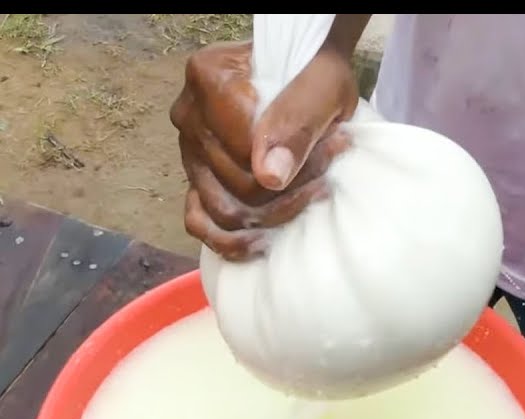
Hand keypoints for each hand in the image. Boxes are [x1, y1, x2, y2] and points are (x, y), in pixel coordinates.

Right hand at [168, 39, 357, 259]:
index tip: (336, 147)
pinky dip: (230, 239)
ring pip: (223, 209)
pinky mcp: (196, 173)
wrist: (309, 70)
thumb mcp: (323, 87)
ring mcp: (188, 146)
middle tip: (330, 171)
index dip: (297, 164)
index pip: (246, 154)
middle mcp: (188, 112)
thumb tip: (268, 177)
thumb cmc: (317, 72)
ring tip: (314, 190)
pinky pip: (197, 220)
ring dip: (275, 212)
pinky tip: (264, 240)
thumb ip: (296, 124)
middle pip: (236, 184)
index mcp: (209, 78)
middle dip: (292, 188)